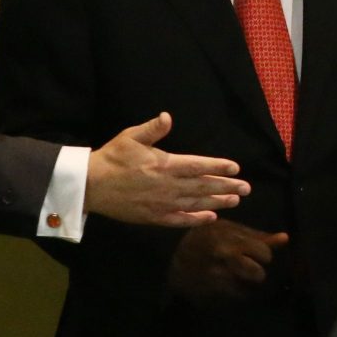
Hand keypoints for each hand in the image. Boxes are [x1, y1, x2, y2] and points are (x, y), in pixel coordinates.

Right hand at [86, 112, 247, 226]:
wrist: (89, 185)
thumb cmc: (112, 158)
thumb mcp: (131, 137)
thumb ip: (152, 129)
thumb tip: (167, 117)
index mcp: (164, 165)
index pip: (199, 166)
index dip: (218, 167)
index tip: (236, 168)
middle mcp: (167, 186)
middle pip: (203, 187)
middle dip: (227, 186)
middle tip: (247, 188)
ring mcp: (161, 203)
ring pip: (196, 204)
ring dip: (217, 202)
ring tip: (235, 201)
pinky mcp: (153, 217)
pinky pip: (179, 220)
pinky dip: (196, 220)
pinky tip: (210, 217)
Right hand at [167, 218, 288, 302]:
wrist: (170, 259)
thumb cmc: (206, 240)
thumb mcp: (228, 230)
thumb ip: (257, 236)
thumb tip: (285, 239)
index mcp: (230, 236)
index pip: (265, 253)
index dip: (265, 256)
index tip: (258, 256)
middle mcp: (223, 255)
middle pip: (258, 274)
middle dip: (258, 274)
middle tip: (250, 270)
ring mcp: (215, 275)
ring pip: (247, 289)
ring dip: (247, 285)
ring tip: (238, 277)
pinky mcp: (208, 291)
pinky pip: (235, 297)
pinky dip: (235, 294)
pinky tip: (227, 285)